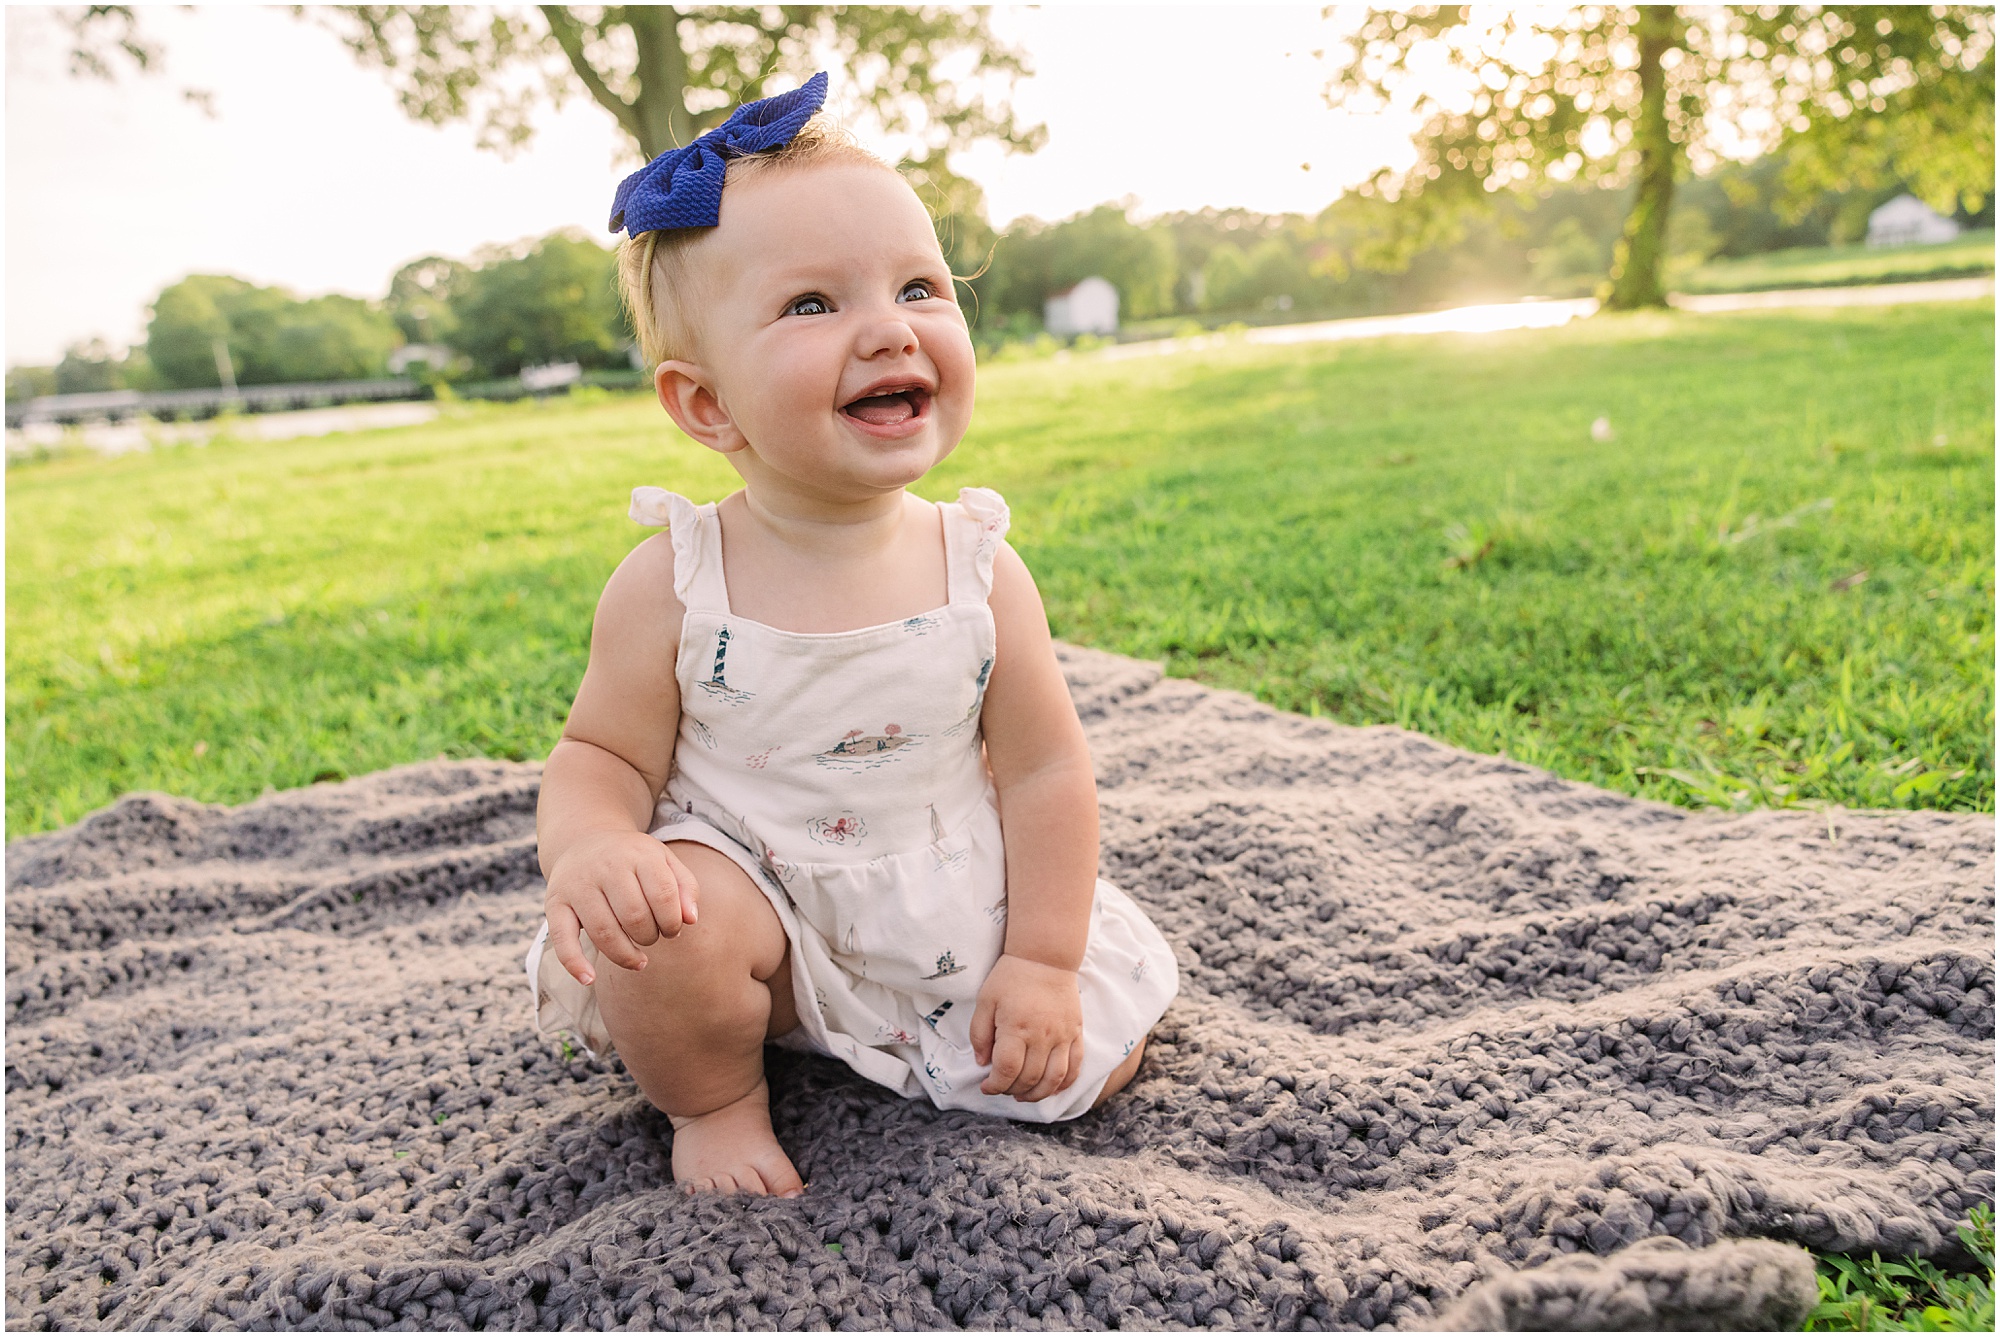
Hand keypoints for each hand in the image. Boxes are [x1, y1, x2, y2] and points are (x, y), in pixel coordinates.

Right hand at [543, 830, 698, 984]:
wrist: (583, 840)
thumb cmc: (632, 860)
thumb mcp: (663, 861)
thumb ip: (684, 887)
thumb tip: (691, 920)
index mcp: (638, 854)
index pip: (663, 894)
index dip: (673, 921)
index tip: (672, 930)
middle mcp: (606, 867)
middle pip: (635, 916)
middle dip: (649, 937)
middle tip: (652, 938)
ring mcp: (578, 885)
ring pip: (604, 932)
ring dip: (626, 955)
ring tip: (638, 961)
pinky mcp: (555, 903)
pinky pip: (562, 938)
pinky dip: (574, 963)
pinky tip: (589, 979)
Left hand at [971, 954, 1083, 1101]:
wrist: (1046, 957)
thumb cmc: (1011, 977)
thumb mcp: (985, 1001)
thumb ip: (979, 1034)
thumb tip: (983, 1063)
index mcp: (1016, 1028)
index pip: (1006, 1070)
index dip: (994, 1085)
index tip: (986, 1086)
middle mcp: (1042, 1036)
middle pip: (1029, 1078)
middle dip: (1012, 1090)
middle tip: (1002, 1088)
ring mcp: (1062, 1036)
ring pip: (1054, 1079)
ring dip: (1038, 1094)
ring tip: (1024, 1095)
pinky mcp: (1076, 1033)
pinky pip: (1075, 1067)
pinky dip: (1065, 1083)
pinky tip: (1051, 1088)